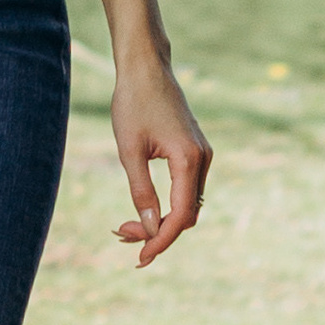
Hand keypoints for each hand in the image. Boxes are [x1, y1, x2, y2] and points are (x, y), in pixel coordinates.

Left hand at [111, 57, 211, 270]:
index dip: (161, 240)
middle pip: (187, 214)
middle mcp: (202, 159)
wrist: (146, 68)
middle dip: (157, 231)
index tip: (140, 256)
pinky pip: (187, 189)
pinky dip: (168, 203)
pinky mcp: (195, 151)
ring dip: (162, 219)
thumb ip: (141, 192)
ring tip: (126, 226)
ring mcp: (202, 154)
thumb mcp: (129, 151)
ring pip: (187, 203)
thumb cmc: (133, 104)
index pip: (182, 215)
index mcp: (189, 159)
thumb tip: (151, 228)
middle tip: (122, 235)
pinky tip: (144, 209)